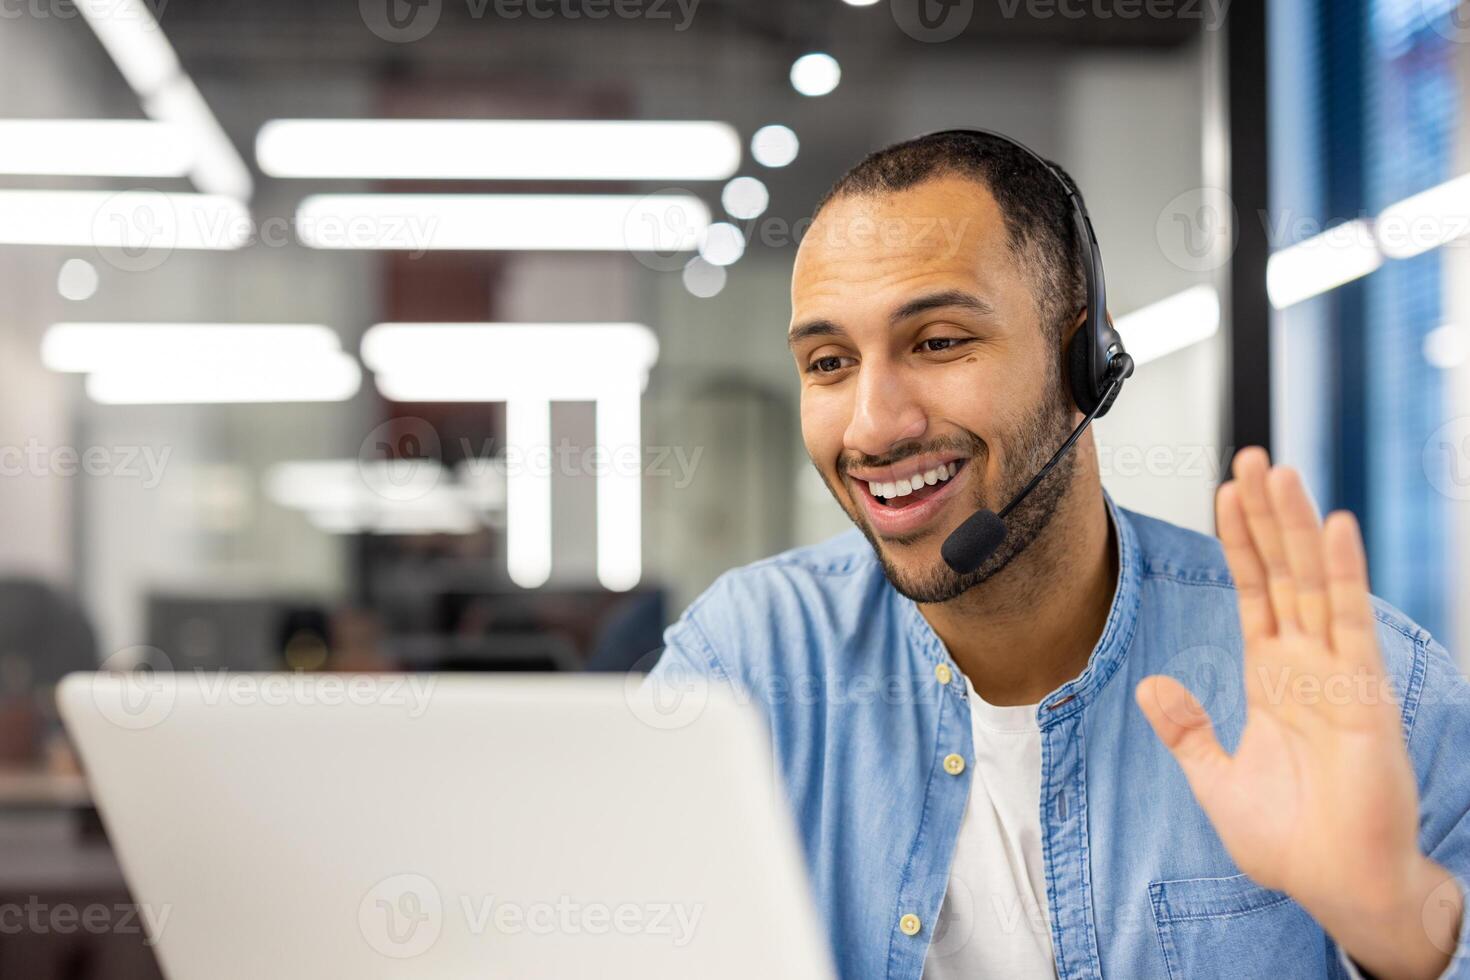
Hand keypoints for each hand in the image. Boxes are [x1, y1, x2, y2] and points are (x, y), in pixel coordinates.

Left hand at [1135, 447, 1459, 979]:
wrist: (1336, 885)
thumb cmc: (1289, 837)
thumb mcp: (1216, 776)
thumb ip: (1186, 729)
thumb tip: (1152, 686)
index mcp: (1273, 675)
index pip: (1253, 590)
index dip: (1239, 541)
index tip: (1226, 491)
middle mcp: (1307, 663)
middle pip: (1283, 571)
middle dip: (1267, 515)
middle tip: (1253, 455)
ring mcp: (1338, 673)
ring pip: (1314, 582)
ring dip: (1298, 526)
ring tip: (1283, 472)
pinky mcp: (1365, 693)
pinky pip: (1350, 623)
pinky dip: (1343, 574)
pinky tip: (1334, 528)